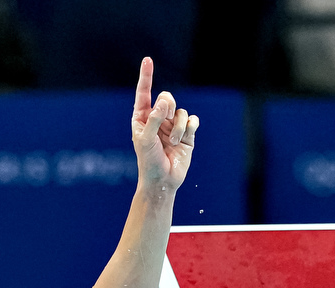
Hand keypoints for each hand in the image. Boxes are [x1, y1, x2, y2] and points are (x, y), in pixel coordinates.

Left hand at [131, 58, 197, 191]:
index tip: (148, 60)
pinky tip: (186, 137)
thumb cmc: (148, 161)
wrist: (163, 181)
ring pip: (181, 111)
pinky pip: (192, 120)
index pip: (144, 93)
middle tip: (165, 120)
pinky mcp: (186, 134)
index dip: (146, 76)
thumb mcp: (146, 139)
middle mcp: (157, 119)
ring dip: (178, 126)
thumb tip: (165, 100)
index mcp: (142, 118)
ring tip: (172, 142)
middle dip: (167, 107)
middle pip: (167, 98)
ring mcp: (172, 126)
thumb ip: (154, 118)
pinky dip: (190, 127)